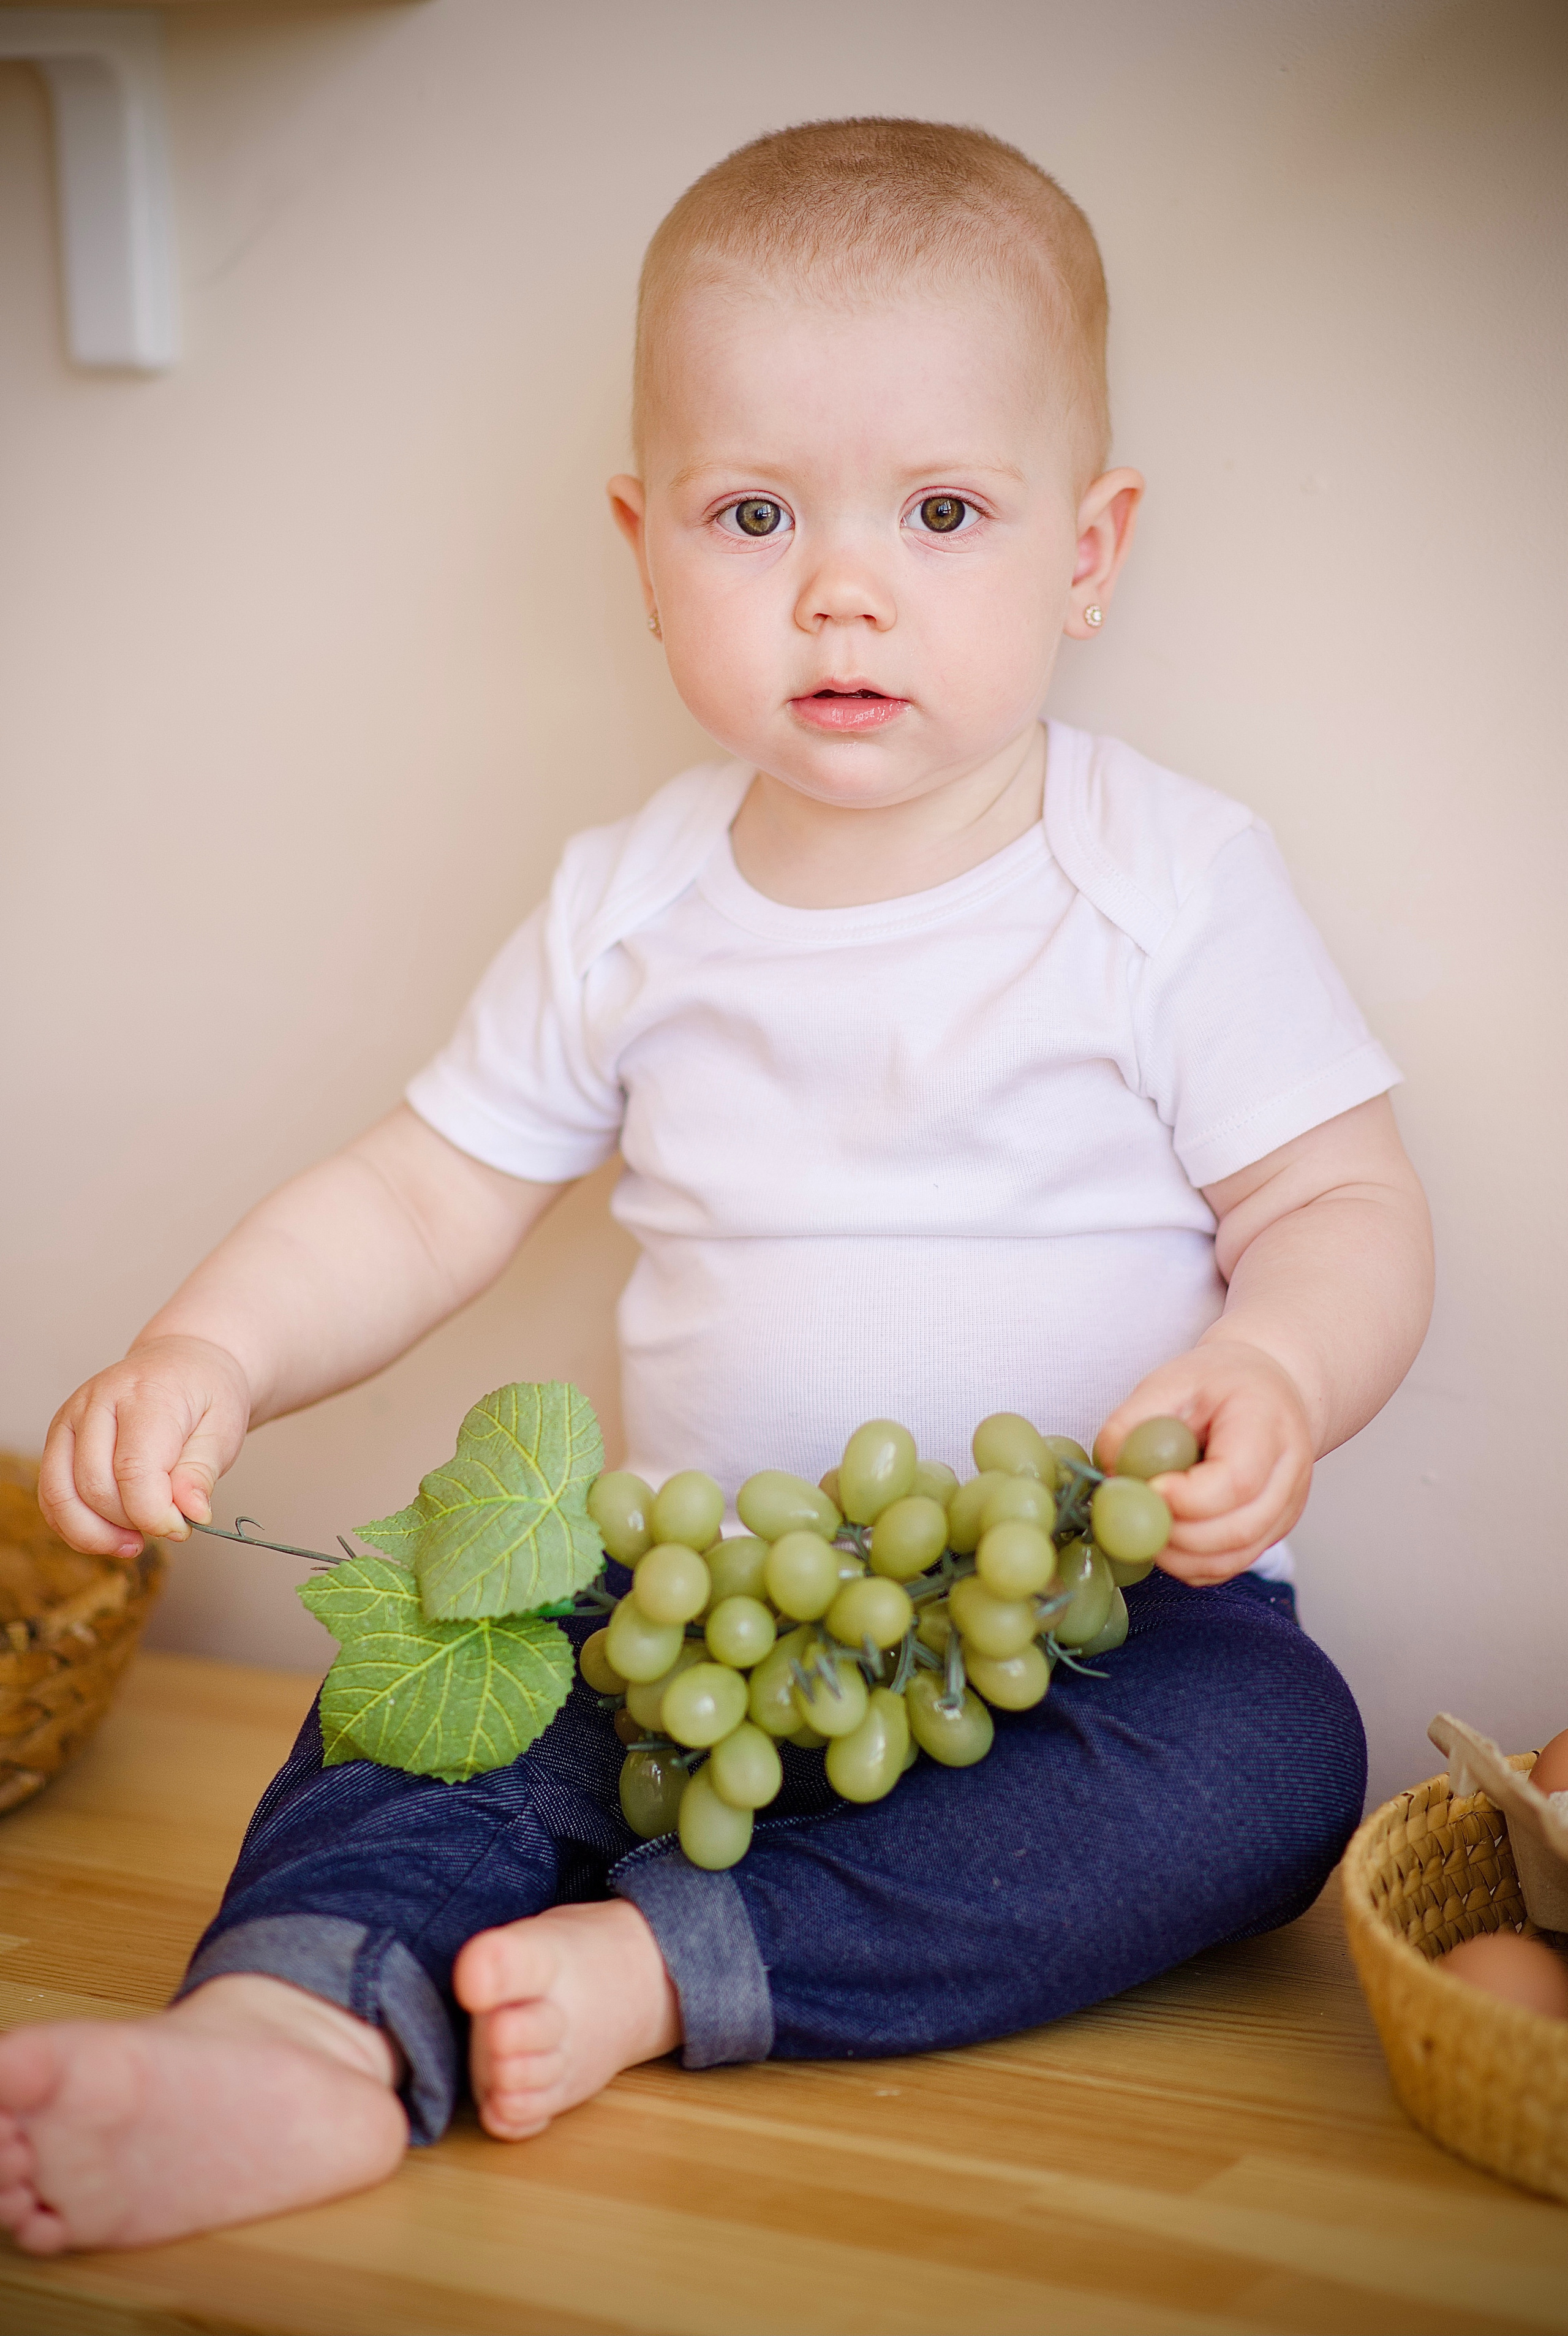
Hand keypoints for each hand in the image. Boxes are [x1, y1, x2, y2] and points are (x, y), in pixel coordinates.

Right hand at [38, 1336, 251, 1560]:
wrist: (183, 1363)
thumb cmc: (205, 1395)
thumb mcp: (223, 1429)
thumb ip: (202, 1473)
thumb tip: (191, 1513)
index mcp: (145, 1394)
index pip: (134, 1469)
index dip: (155, 1514)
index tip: (182, 1527)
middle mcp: (97, 1402)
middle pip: (95, 1487)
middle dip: (132, 1522)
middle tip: (169, 1524)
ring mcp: (70, 1418)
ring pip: (60, 1496)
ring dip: (97, 1534)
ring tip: (137, 1539)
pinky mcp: (58, 1437)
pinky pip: (51, 1496)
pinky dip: (76, 1526)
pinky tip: (111, 1533)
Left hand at [1094, 1338, 1312, 1583]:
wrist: (1265, 1390)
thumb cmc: (1219, 1383)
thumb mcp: (1169, 1382)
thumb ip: (1133, 1423)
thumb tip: (1110, 1475)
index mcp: (1268, 1424)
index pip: (1237, 1481)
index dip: (1187, 1498)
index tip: (1149, 1488)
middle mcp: (1289, 1474)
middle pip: (1239, 1529)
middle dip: (1176, 1534)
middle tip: (1135, 1515)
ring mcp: (1285, 1509)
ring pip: (1234, 1557)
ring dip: (1179, 1554)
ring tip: (1144, 1526)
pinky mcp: (1271, 1531)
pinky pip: (1229, 1565)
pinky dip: (1190, 1563)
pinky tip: (1164, 1538)